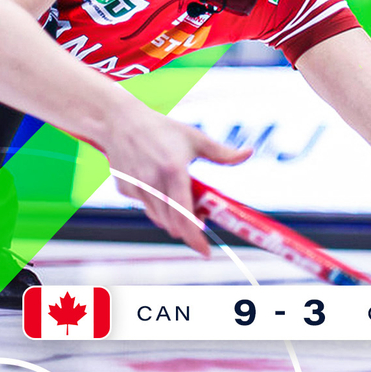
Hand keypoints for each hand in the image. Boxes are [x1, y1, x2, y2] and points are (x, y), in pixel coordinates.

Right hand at [102, 103, 251, 254]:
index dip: (195, 238)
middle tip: (201, 215)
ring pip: (159, 219)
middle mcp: (153, 182)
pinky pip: (145, 207)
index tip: (205, 251)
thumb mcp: (195, 138)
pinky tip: (158, 185)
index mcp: (174, 171)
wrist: (122, 120)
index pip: (185, 215)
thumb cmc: (162, 128)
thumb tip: (249, 153)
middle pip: (173, 224)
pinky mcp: (124, 189)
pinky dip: (157, 205)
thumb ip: (223, 153)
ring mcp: (136, 187)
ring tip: (183, 198)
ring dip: (174, 218)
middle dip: (189, 227)